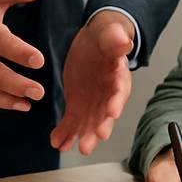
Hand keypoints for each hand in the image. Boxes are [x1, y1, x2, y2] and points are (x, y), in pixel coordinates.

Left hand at [49, 12, 134, 154]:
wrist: (94, 44)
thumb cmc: (105, 39)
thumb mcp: (110, 34)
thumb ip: (116, 38)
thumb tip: (123, 40)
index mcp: (118, 77)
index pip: (119, 91)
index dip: (116, 102)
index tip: (112, 112)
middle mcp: (108, 95)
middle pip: (105, 114)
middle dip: (99, 128)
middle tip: (92, 140)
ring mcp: (93, 103)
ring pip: (88, 123)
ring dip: (82, 136)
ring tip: (74, 148)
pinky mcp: (78, 105)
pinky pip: (71, 121)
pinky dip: (65, 132)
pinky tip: (57, 142)